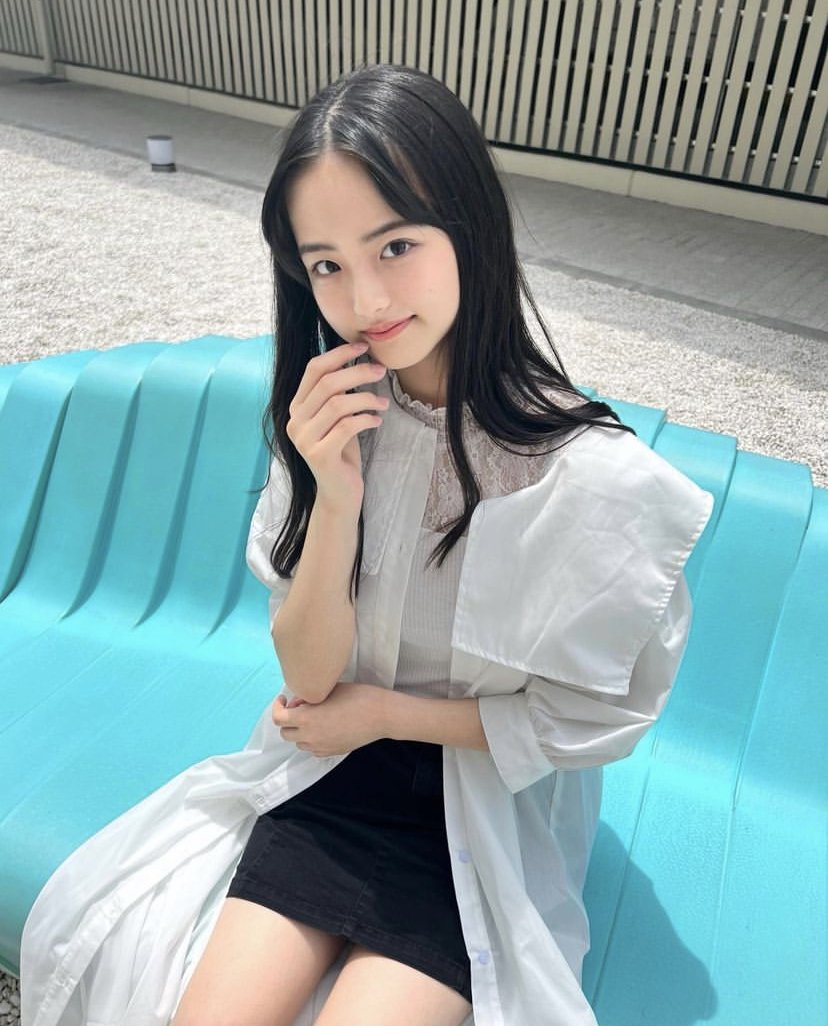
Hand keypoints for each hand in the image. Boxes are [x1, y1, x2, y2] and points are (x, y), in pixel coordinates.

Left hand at [272, 682, 387, 756]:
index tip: (285, 699)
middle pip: (285, 733)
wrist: (382, 715)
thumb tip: (299, 703)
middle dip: (288, 720)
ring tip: (314, 718)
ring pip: (299, 743)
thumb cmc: (358, 696)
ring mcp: (321, 747)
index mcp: (307, 718)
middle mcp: (310, 736)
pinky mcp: (332, 752)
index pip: (278, 718)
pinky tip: (325, 727)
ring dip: (300, 731)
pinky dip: (313, 740)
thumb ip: (309, 696)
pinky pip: (313, 749)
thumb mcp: (330, 689)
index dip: (277, 707)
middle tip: (301, 707)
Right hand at [286, 342, 388, 513]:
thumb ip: (339, 393)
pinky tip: (377, 421)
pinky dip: (366, 419)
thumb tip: (358, 358)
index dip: (338, 354)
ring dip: (366, 398)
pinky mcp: (319, 455)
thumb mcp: (338, 418)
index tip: (363, 346)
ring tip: (384, 403)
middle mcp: (295, 421)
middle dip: (358, 372)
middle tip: (381, 370)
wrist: (339, 492)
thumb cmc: (342, 451)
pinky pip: (346, 427)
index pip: (313, 369)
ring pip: (338, 404)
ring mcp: (304, 439)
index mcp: (297, 407)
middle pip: (328, 384)